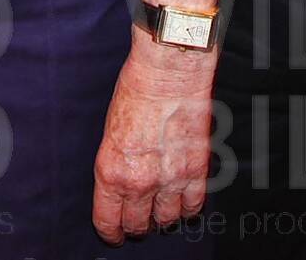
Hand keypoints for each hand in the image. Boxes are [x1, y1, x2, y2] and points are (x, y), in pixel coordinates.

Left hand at [92, 32, 216, 241]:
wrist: (168, 72)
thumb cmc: (135, 93)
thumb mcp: (110, 135)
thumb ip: (116, 167)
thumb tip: (121, 187)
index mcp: (111, 173)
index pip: (108, 222)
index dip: (112, 232)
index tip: (115, 233)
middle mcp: (139, 182)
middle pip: (138, 225)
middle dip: (137, 225)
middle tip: (139, 219)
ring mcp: (170, 179)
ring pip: (167, 220)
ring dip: (163, 217)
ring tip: (162, 209)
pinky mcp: (197, 170)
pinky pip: (194, 205)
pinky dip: (188, 207)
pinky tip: (183, 200)